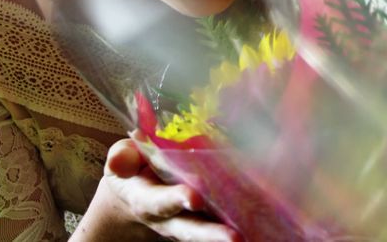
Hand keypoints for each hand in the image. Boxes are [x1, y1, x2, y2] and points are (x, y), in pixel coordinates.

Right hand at [74, 138, 240, 241]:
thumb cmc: (134, 169)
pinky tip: (263, 227)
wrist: (139, 192)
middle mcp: (169, 219)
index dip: (175, 200)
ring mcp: (189, 224)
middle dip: (210, 234)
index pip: (159, 202)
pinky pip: (224, 224)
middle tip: (233, 237)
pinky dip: (244, 226)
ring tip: (246, 239)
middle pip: (190, 229)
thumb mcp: (123, 160)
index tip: (193, 197)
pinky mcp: (208, 221)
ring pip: (208, 233)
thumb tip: (124, 153)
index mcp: (145, 200)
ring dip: (227, 237)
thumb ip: (123, 156)